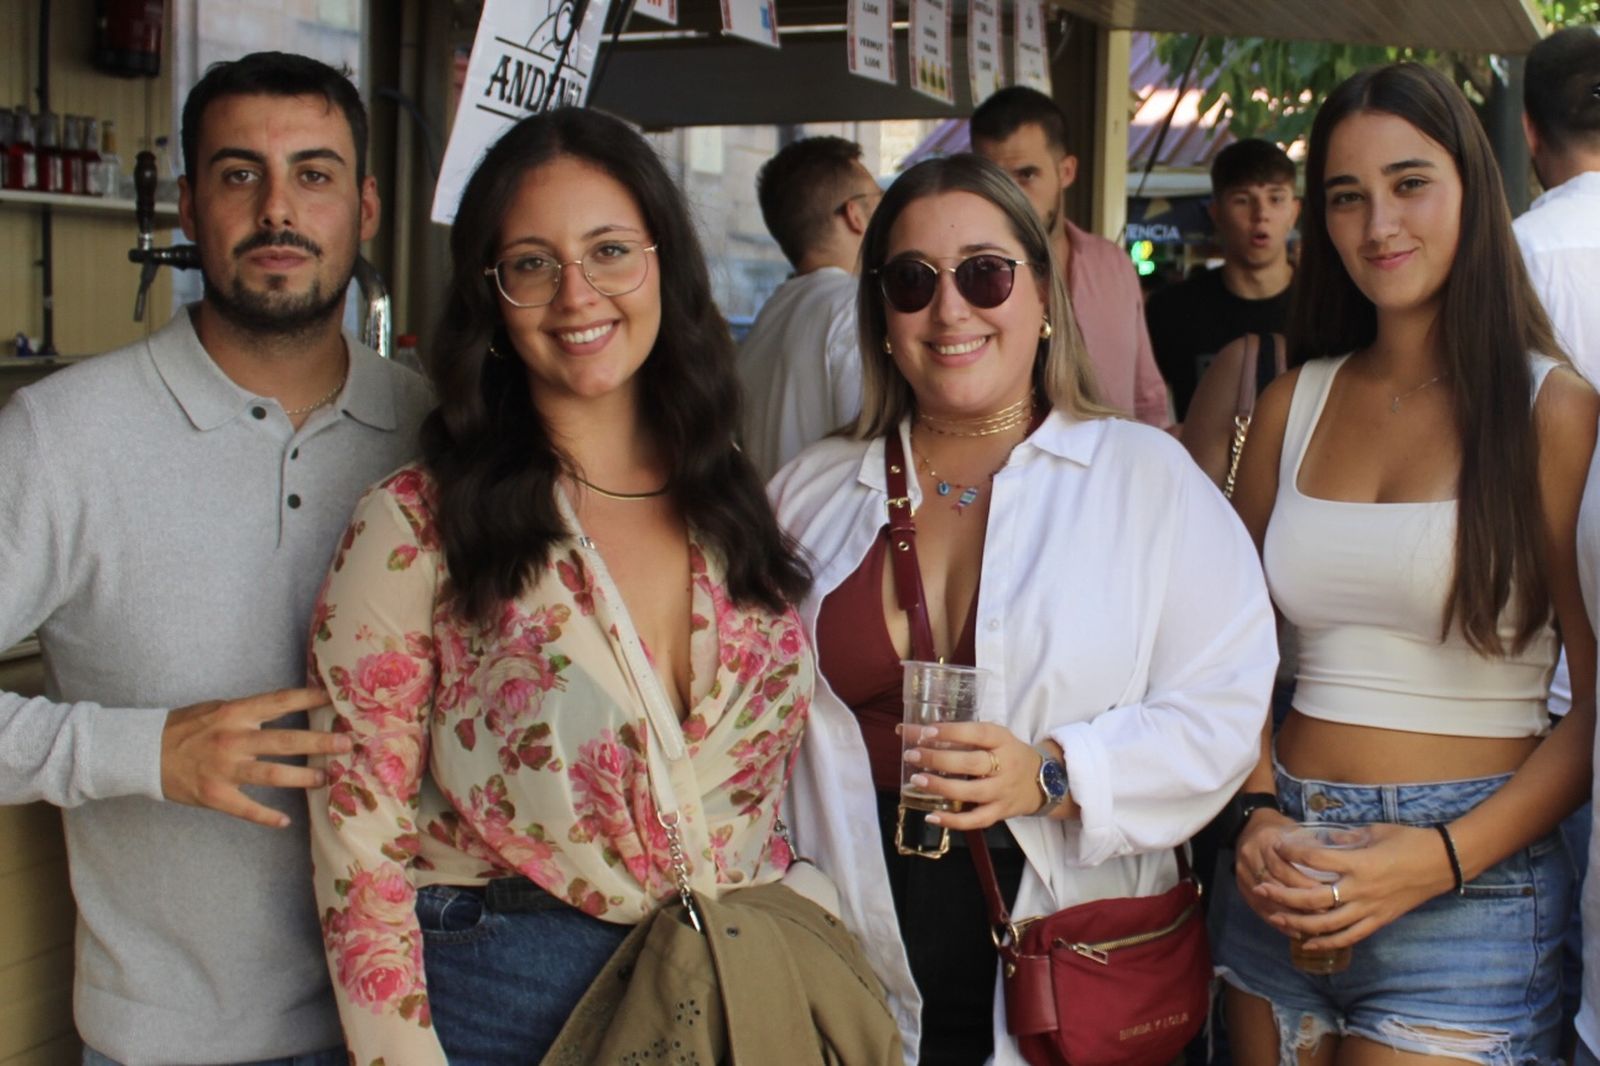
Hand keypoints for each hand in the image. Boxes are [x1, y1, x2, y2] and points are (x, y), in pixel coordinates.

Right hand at [160, 687, 350, 827]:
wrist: (143, 752)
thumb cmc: (184, 727)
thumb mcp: (216, 708)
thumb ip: (248, 710)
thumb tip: (286, 705)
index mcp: (234, 714)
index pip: (279, 702)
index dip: (308, 698)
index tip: (334, 699)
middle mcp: (233, 739)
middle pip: (285, 740)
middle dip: (319, 742)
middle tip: (346, 744)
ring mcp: (225, 769)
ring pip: (272, 774)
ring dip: (302, 777)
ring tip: (325, 779)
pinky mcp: (215, 795)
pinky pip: (247, 809)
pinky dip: (267, 817)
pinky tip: (285, 822)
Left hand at [901, 721, 1047, 829]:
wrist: (1044, 781)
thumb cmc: (1009, 754)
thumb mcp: (996, 738)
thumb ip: (964, 736)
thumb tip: (917, 732)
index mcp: (1003, 740)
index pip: (977, 733)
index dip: (952, 732)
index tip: (926, 732)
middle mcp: (1005, 766)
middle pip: (971, 764)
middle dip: (938, 759)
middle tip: (913, 754)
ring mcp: (1003, 792)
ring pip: (972, 792)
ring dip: (941, 787)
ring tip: (916, 780)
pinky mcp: (1000, 813)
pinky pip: (975, 820)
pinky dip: (953, 821)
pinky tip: (931, 816)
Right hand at [1231, 809, 1321, 924]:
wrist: (1248, 825)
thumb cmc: (1280, 828)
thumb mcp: (1297, 830)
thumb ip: (1314, 846)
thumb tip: (1341, 866)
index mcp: (1266, 841)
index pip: (1285, 868)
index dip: (1306, 885)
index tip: (1329, 896)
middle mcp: (1250, 857)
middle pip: (1275, 886)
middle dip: (1300, 903)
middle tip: (1325, 915)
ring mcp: (1242, 873)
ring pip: (1266, 901)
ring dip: (1290, 917)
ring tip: (1313, 928)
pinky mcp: (1241, 886)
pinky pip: (1259, 909)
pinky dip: (1278, 923)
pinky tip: (1295, 932)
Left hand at [1252, 822, 1455, 951]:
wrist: (1442, 862)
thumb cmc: (1408, 840)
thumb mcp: (1373, 831)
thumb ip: (1345, 836)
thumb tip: (1320, 839)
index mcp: (1359, 863)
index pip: (1315, 861)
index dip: (1292, 854)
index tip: (1276, 847)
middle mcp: (1361, 890)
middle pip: (1313, 899)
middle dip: (1283, 895)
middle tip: (1260, 887)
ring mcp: (1370, 909)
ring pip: (1327, 924)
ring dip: (1297, 922)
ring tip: (1275, 916)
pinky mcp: (1379, 921)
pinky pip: (1349, 937)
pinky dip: (1326, 942)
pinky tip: (1306, 942)